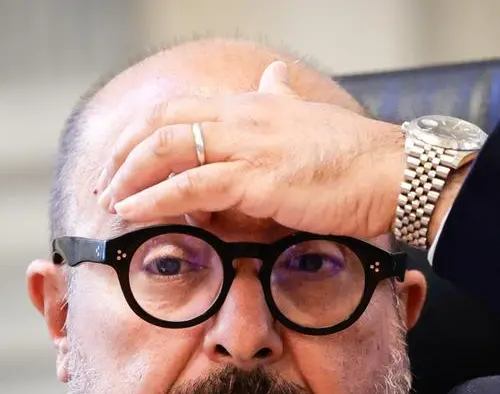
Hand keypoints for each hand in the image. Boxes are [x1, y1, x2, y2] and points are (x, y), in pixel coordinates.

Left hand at [97, 61, 405, 237]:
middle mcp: (243, 117)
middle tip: (103, 180)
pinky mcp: (257, 178)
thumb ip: (284, 99)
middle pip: (161, 122)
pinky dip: (154, 197)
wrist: (395, 174)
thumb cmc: (358, 157)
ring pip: (167, 148)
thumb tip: (274, 77)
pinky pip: (190, 185)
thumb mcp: (312, 118)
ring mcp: (249, 145)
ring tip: (108, 198)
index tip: (122, 157)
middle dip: (123, 151)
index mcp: (253, 105)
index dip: (141, 132)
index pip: (179, 109)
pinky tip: (134, 210)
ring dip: (129, 174)